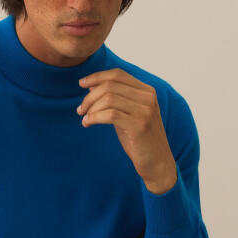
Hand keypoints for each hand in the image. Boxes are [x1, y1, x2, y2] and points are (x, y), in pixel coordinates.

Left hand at [77, 68, 176, 189]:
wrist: (157, 162)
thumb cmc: (140, 139)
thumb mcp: (127, 115)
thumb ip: (114, 100)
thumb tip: (91, 85)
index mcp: (146, 91)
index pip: (118, 74)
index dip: (97, 77)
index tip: (81, 83)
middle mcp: (148, 97)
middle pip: (110, 85)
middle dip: (90, 96)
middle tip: (80, 109)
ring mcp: (145, 111)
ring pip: (109, 98)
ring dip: (91, 108)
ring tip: (84, 118)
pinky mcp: (139, 125)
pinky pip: (110, 115)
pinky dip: (94, 117)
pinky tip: (88, 123)